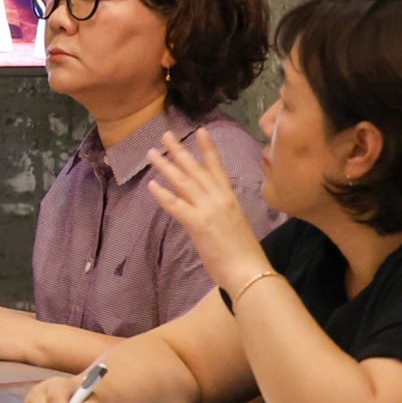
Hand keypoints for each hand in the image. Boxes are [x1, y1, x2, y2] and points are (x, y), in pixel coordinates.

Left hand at [145, 128, 271, 291]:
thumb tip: (201, 206)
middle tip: (165, 134)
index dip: (208, 148)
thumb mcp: (233, 224)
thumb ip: (218, 211)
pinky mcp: (199, 224)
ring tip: (152, 152)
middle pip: (196, 170)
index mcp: (230, 199)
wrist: (250, 272)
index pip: (217, 168)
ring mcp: (209, 210)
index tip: (201, 130)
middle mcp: (220, 199)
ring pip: (183, 182)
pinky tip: (151, 185)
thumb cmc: (243, 253)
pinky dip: (163, 195)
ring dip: (166, 165)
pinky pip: (177, 206)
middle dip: (179, 151)